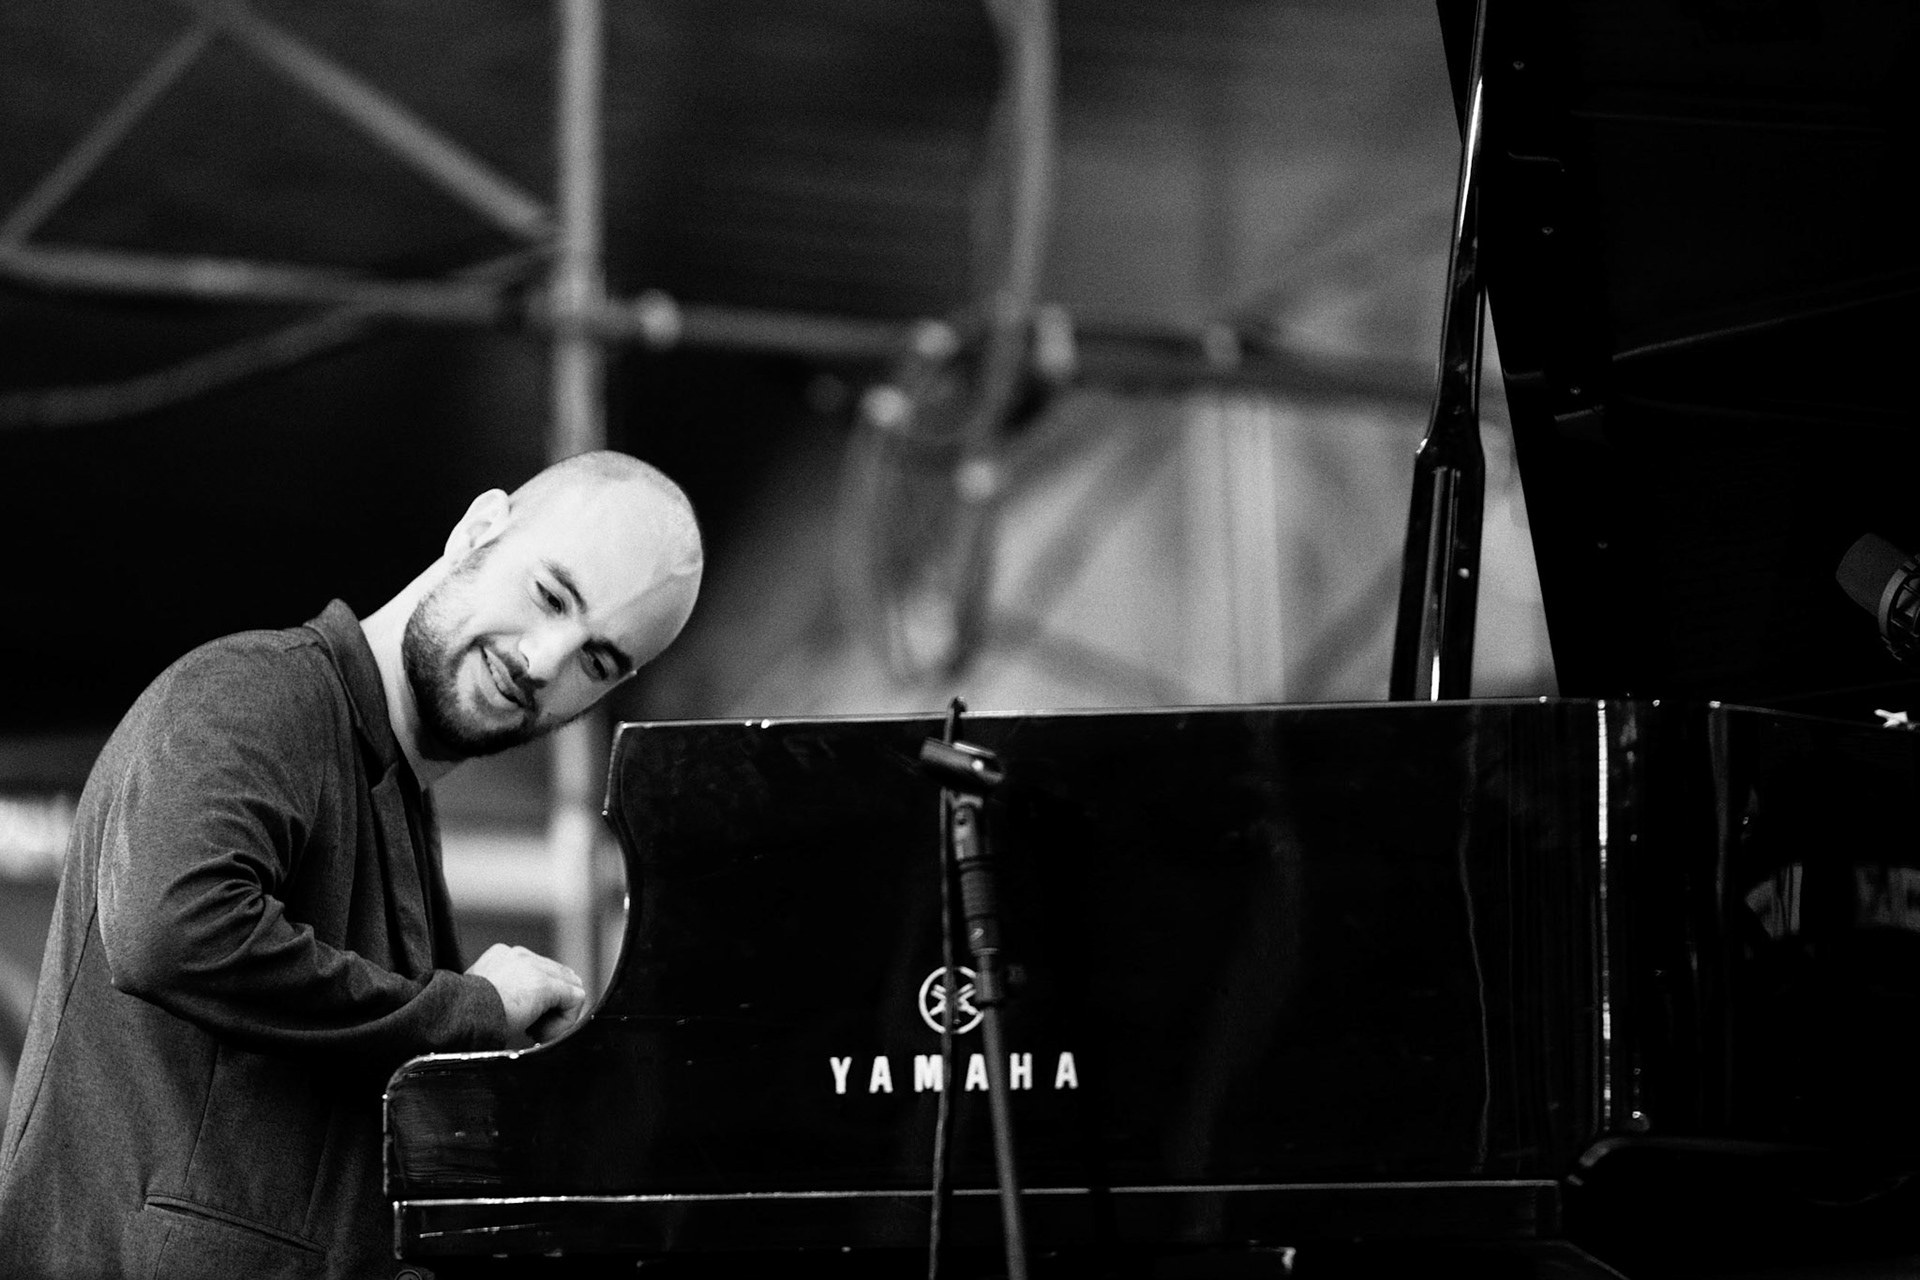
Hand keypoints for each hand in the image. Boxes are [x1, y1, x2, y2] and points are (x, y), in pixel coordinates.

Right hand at [466, 943, 586, 1040]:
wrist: (454, 1018)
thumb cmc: (459, 1019)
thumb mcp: (480, 1002)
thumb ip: (502, 998)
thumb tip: (523, 1015)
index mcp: (501, 957)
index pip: (540, 971)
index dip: (539, 1002)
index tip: (522, 1024)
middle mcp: (518, 955)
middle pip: (559, 977)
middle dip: (552, 1007)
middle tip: (532, 1032)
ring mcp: (533, 966)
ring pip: (570, 987)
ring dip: (558, 1015)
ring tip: (536, 1034)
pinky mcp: (544, 983)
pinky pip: (575, 998)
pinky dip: (564, 1021)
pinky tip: (541, 1035)